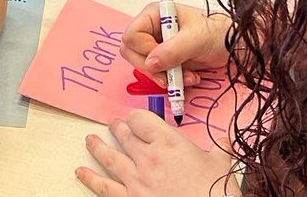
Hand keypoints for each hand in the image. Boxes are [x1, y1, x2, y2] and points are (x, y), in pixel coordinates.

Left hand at [77, 112, 236, 196]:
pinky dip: (91, 179)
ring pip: (110, 157)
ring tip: (90, 140)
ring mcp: (136, 180)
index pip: (141, 119)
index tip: (136, 119)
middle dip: (118, 128)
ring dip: (98, 147)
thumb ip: (220, 147)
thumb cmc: (215, 191)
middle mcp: (148, 157)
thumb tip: (225, 139)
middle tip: (114, 124)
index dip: (136, 118)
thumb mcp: (221, 164)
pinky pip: (104, 188)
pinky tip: (81, 172)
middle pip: (125, 135)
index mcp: (168, 142)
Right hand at [121, 2, 231, 88]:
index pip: (132, 36)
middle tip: (170, 77)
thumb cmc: (217, 33)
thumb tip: (150, 63)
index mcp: (154, 15)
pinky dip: (172, 81)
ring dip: (164, 77)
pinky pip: (158, 75)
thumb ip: (172, 50)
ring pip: (144, 67)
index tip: (163, 58)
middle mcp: (152, 29)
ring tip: (187, 76)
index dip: (144, 50)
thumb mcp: (195, 39)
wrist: (233, 46)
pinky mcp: (166, 61)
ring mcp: (158, 46)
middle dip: (152, 68)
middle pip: (132, 52)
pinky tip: (189, 77)